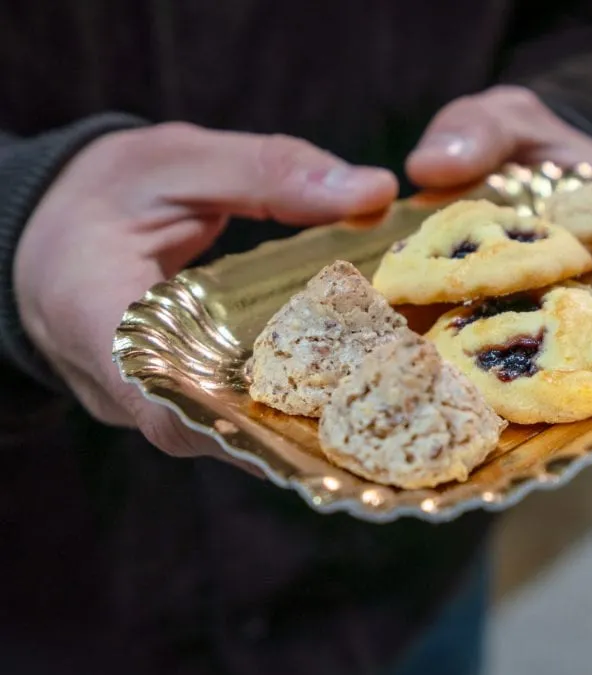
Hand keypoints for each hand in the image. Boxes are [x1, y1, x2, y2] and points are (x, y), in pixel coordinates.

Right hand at [15, 123, 397, 461]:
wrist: (50, 233)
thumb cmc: (101, 194)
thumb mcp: (175, 162)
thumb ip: (268, 173)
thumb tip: (374, 190)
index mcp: (92, 310)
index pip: (156, 382)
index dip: (231, 406)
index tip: (314, 402)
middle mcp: (113, 379)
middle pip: (205, 423)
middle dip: (288, 425)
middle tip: (378, 406)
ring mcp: (140, 402)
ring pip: (219, 433)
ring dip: (292, 426)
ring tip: (375, 406)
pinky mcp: (167, 404)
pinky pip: (223, 421)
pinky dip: (278, 412)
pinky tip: (343, 395)